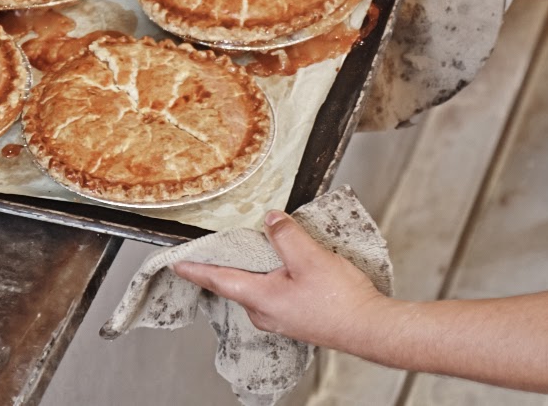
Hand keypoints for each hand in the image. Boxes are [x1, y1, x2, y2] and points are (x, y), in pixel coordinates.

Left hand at [173, 210, 391, 349]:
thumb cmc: (341, 301)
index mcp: (259, 298)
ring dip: (253, 267)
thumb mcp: (309, 258)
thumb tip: (269, 218)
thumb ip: (285, 235)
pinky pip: (273, 292)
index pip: (217, 279)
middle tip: (217, 242)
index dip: (195, 268)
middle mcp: (264, 312)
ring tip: (256, 246)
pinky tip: (284, 265)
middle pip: (235, 282)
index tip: (176, 263)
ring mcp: (280, 318)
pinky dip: (271, 276)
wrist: (371, 328)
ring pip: (255, 287)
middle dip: (226, 262)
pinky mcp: (295, 317)